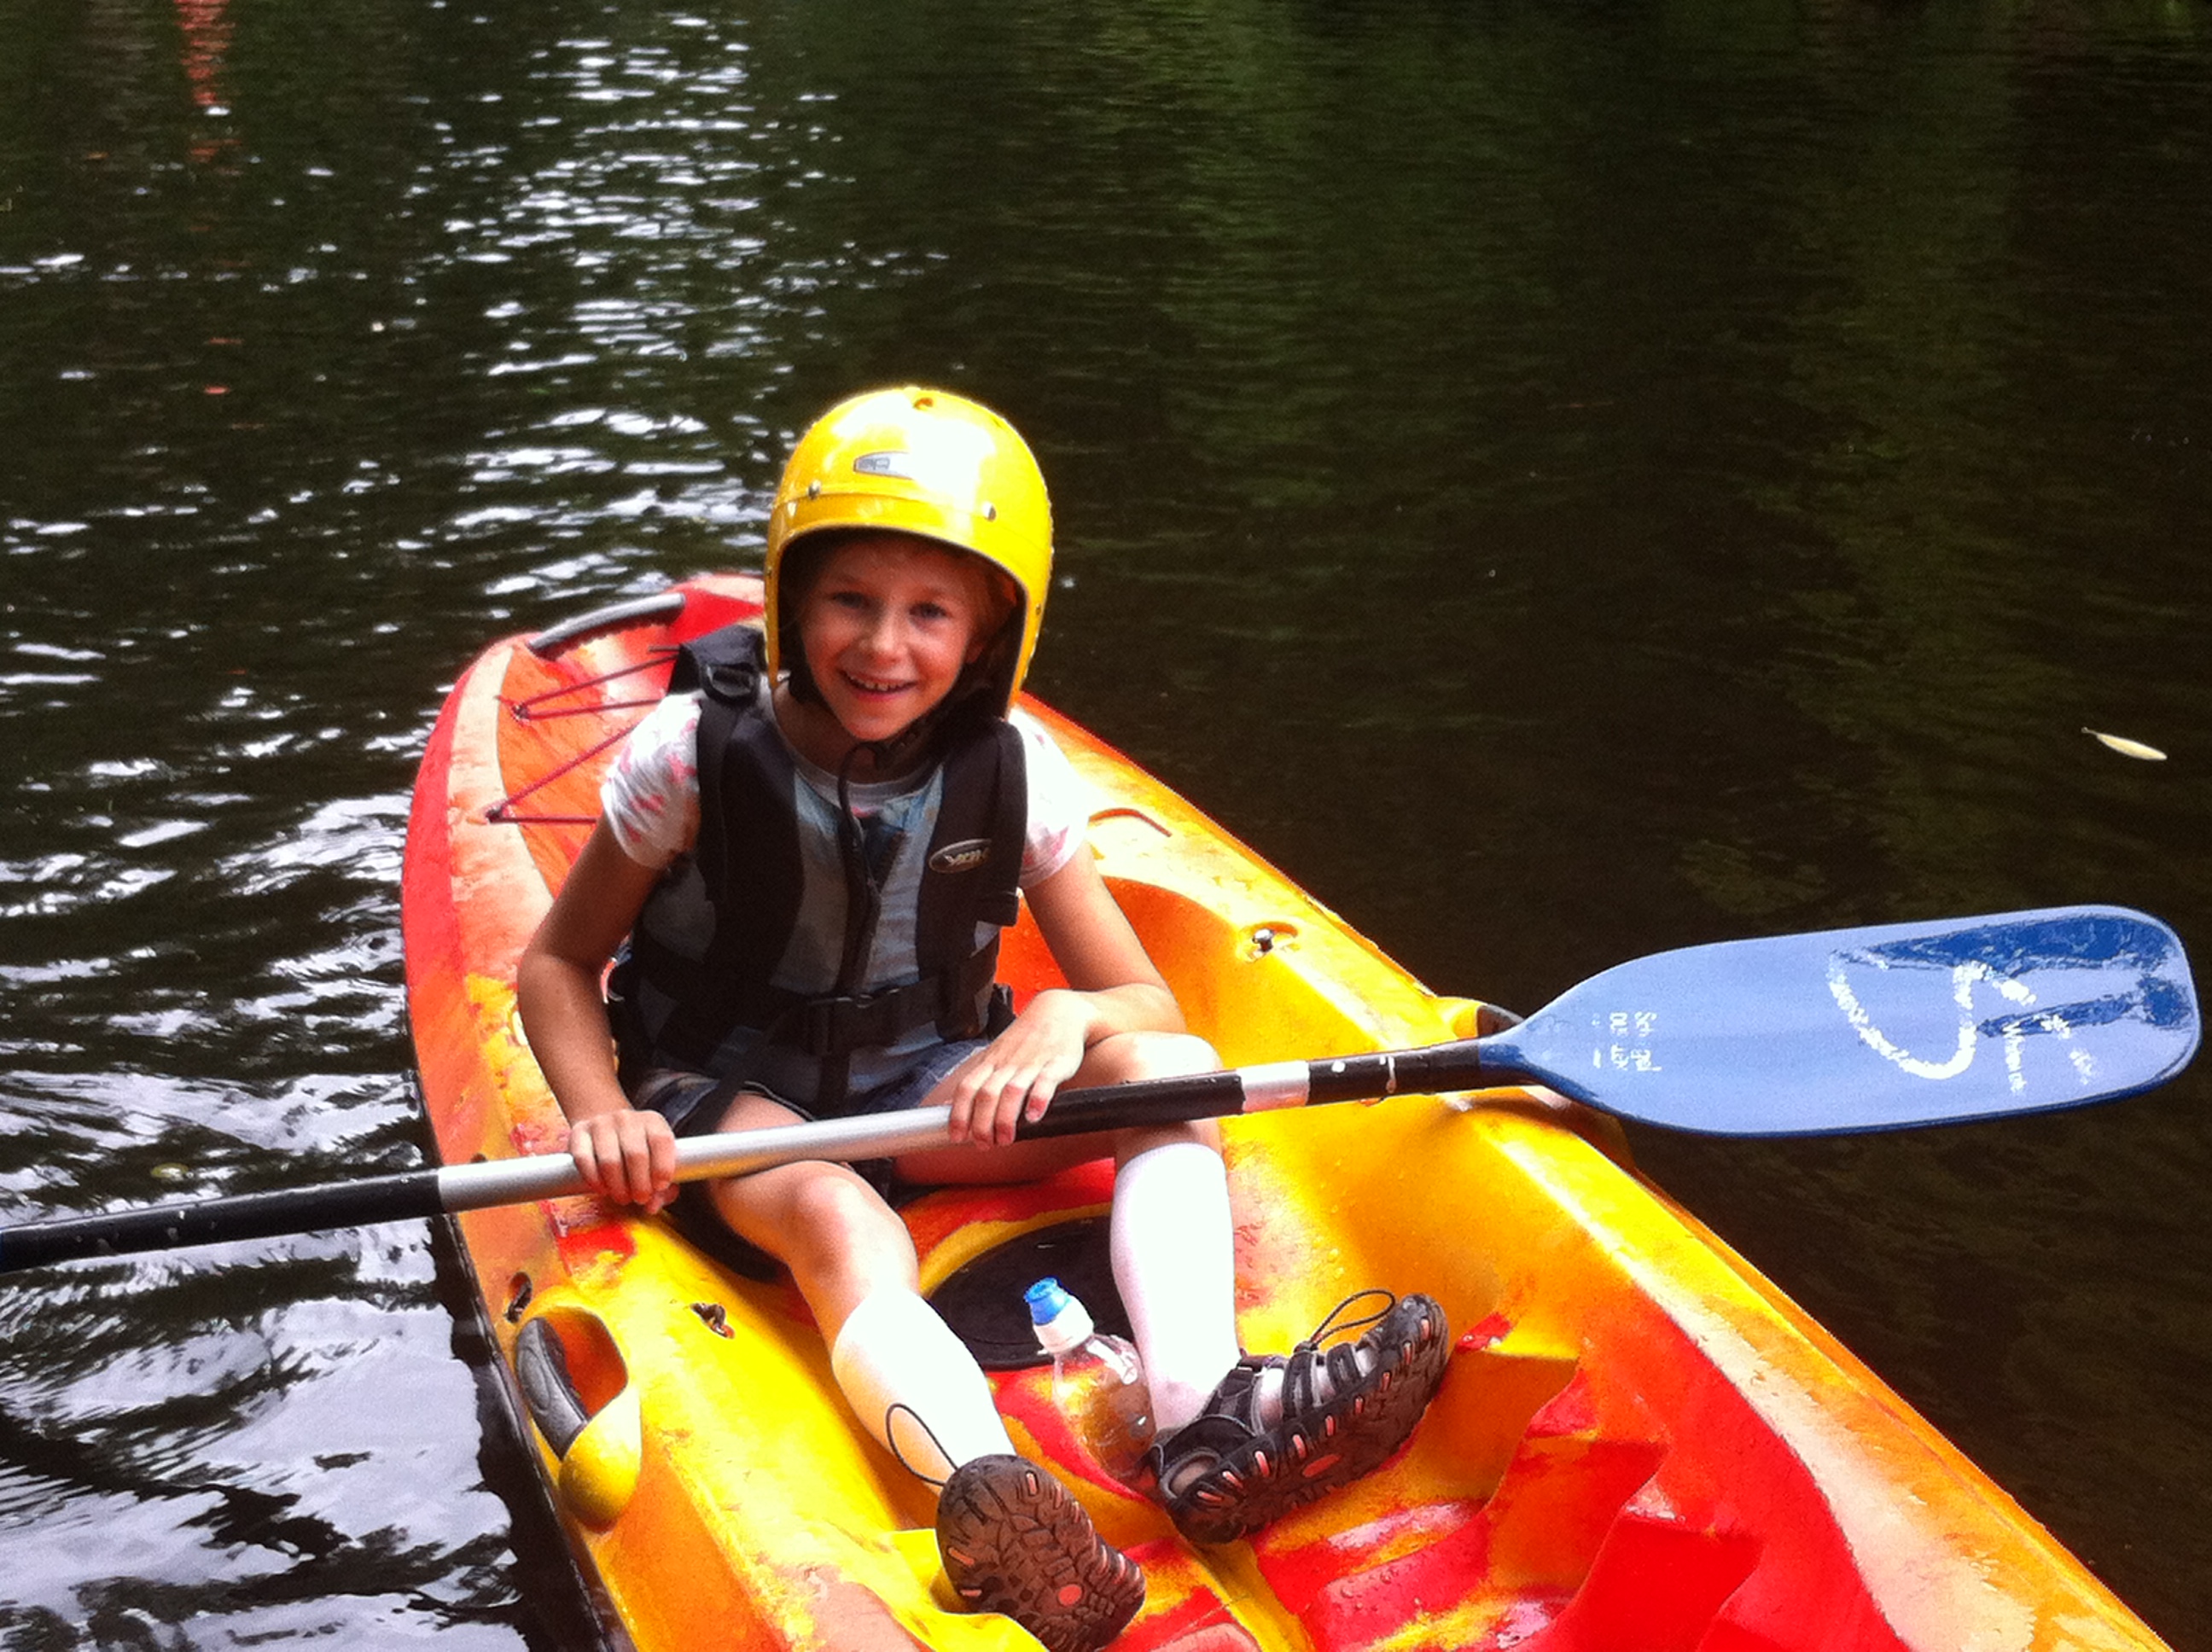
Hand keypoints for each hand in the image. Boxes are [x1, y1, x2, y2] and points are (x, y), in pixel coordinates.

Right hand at [565, 1108, 677, 1212]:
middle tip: (640, 1198)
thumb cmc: (637, 1151)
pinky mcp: (579, 1132)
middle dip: (640, 1184)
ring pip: (609, 1160)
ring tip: (623, 1197)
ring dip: (617, 1186)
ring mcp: (601, 1123)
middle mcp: (627, 1118)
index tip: (659, 1186)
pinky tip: (603, 1189)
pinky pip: (584, 1160)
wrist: (606, 1128)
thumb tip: (652, 1206)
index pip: (661, 1140)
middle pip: (636, 1154)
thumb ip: (661, 1187)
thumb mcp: (655, 1161)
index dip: (662, 1167)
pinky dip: (594, 1180)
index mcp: (652, 1121)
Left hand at [938, 991, 1091, 1147]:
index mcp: (991, 1062)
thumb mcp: (996, 1055)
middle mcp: (1007, 1063)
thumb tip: (948, 1105)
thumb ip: (977, 1080)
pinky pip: (1046, 1082)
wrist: (1058, 1011)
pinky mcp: (1057, 1063)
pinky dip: (1038, 1100)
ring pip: (1012, 1091)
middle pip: (986, 1094)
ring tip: (1005, 1139)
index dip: (958, 1113)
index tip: (956, 1136)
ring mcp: (1031, 1063)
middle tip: (983, 1144)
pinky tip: (1034, 1117)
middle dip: (981, 1123)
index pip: (967, 1088)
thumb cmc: (1025, 1038)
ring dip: (1005, 1118)